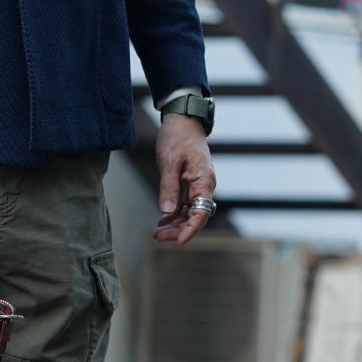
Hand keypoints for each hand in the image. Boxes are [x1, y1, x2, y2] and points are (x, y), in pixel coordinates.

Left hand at [152, 114, 216, 245]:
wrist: (181, 121)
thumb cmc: (178, 137)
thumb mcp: (170, 162)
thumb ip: (169, 187)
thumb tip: (167, 210)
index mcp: (204, 181)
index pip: (202, 212)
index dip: (191, 229)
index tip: (178, 241)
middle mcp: (203, 186)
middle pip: (194, 216)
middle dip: (178, 229)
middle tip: (158, 236)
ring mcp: (196, 186)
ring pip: (188, 212)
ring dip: (174, 224)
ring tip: (156, 233)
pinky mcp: (187, 183)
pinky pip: (182, 204)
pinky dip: (172, 213)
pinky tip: (161, 220)